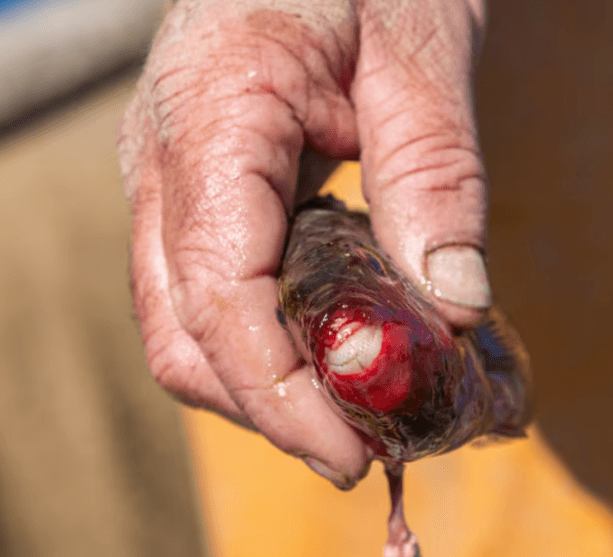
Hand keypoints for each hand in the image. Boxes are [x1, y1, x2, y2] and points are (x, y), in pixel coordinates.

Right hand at [117, 0, 490, 488]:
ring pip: (183, 325)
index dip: (280, 394)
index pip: (215, 294)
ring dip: (265, 385)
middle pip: (181, 335)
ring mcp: (166, 176)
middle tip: (367, 446)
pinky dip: (264, 341)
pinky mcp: (190, 190)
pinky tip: (332, 345)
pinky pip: (205, 292)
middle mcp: (162, 157)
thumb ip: (435, 176)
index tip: (354, 454)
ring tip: (358, 406)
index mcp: (212, 113)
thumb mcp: (424, 47)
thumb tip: (450, 311)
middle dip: (270, 408)